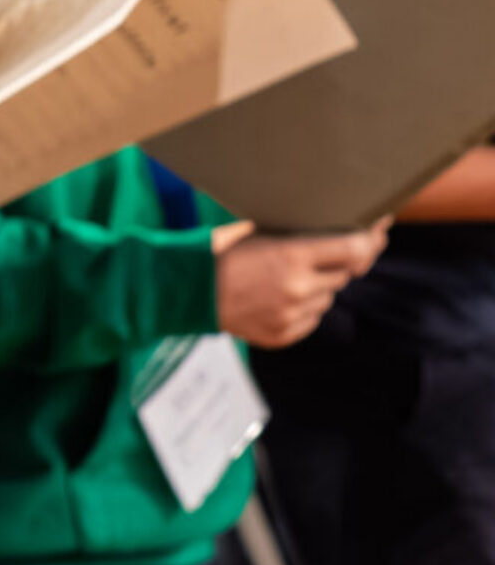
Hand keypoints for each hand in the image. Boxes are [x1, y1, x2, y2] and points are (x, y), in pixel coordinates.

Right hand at [212, 220, 388, 349]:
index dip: (371, 238)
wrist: (186, 291)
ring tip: (285, 278)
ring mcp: (291, 315)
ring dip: (319, 287)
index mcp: (291, 255)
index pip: (354, 248)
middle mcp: (297, 288)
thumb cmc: (219, 252)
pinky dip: (303, 308)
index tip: (379, 230)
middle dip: (336, 264)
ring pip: (328, 299)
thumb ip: (297, 234)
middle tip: (319, 254)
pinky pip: (311, 319)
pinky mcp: (284, 335)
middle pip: (345, 274)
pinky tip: (276, 298)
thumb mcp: (257, 231)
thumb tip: (336, 230)